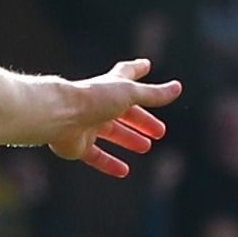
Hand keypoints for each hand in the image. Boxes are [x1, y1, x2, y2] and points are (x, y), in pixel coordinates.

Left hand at [47, 59, 181, 177]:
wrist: (60, 116)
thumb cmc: (94, 99)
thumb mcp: (129, 94)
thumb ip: (152, 94)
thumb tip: (177, 88)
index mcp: (109, 87)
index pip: (126, 76)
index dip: (137, 70)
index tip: (146, 65)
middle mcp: (98, 104)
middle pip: (123, 112)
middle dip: (141, 120)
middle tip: (159, 131)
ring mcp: (87, 125)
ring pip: (111, 133)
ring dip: (129, 139)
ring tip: (145, 147)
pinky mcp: (78, 145)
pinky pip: (96, 156)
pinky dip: (110, 163)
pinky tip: (125, 171)